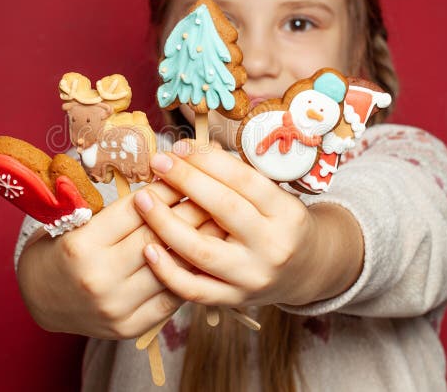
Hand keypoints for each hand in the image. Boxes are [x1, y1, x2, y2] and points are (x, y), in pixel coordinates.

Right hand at [17, 180, 220, 338]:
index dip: (166, 188)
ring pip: (171, 268)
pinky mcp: (130, 327)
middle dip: (190, 211)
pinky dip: (189, 274)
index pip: (136, 210)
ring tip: (219, 222)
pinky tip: (204, 255)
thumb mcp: (74, 218)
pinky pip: (171, 298)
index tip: (188, 172)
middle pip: (158, 237)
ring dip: (198, 242)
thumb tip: (167, 180)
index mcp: (82, 245)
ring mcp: (116, 307)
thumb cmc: (61, 247)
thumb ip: (117, 207)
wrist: (40, 298)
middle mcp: (99, 278)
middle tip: (214, 192)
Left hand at [134, 140, 363, 307]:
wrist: (304, 272)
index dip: (208, 161)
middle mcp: (272, 246)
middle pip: (223, 209)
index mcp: (286, 213)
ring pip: (203, 251)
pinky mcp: (234, 300)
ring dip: (166, 223)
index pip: (244, 180)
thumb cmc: (279, 223)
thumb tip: (188, 151)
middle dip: (186, 181)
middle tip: (158, 162)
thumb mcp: (274, 196)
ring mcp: (252, 277)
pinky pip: (194, 289)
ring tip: (142, 199)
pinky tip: (148, 248)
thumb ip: (235, 177)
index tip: (180, 147)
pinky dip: (168, 271)